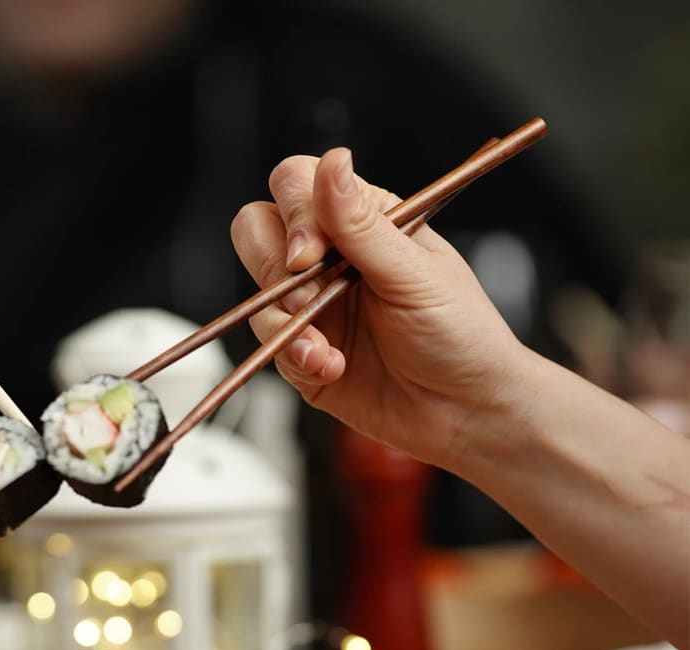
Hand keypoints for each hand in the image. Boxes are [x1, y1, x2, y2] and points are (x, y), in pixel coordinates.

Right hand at [231, 148, 526, 466]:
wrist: (466, 411)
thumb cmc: (460, 335)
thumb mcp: (413, 273)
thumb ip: (361, 223)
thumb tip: (333, 163)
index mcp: (362, 223)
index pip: (297, 187)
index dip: (294, 215)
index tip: (310, 254)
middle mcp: (330, 259)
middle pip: (259, 230)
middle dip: (272, 265)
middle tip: (306, 295)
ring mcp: (311, 305)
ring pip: (257, 291)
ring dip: (286, 320)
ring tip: (325, 345)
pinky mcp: (300, 351)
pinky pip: (269, 344)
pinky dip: (296, 356)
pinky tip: (332, 366)